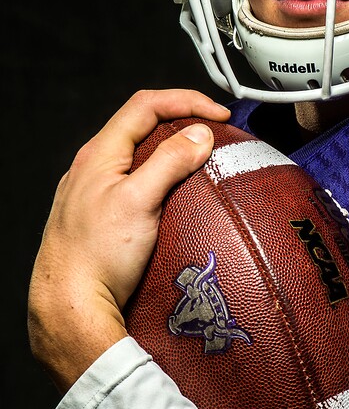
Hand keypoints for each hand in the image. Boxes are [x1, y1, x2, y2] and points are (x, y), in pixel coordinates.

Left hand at [27, 89, 230, 392]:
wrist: (69, 306)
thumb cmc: (96, 257)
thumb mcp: (140, 201)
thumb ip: (170, 162)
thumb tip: (200, 134)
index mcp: (99, 153)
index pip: (146, 105)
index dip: (186, 101)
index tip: (218, 116)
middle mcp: (92, 167)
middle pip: (142, 125)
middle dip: (182, 121)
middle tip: (214, 133)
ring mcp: (93, 191)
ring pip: (137, 153)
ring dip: (172, 149)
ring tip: (201, 161)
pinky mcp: (99, 215)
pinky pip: (134, 180)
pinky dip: (161, 175)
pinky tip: (175, 196)